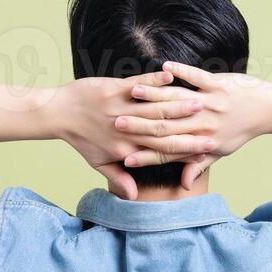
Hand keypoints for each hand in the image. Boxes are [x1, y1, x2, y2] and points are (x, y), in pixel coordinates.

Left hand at [52, 71, 215, 199]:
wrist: (58, 113)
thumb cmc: (81, 138)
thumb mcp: (98, 162)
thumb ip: (119, 178)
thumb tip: (134, 196)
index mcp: (126, 149)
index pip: (162, 152)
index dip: (187, 150)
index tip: (208, 147)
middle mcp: (125, 131)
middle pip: (163, 130)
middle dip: (189, 128)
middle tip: (212, 126)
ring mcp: (119, 108)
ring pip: (153, 108)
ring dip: (177, 104)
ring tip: (198, 101)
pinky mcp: (113, 89)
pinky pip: (138, 83)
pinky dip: (155, 80)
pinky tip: (172, 75)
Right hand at [113, 61, 271, 188]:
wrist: (269, 110)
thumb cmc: (241, 130)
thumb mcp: (220, 151)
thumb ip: (198, 165)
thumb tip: (183, 185)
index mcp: (201, 142)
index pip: (168, 152)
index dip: (146, 156)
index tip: (124, 158)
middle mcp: (205, 125)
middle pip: (167, 127)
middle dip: (141, 125)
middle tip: (117, 123)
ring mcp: (213, 104)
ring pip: (178, 100)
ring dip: (155, 95)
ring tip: (133, 92)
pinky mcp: (220, 85)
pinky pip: (198, 77)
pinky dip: (182, 71)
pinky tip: (166, 67)